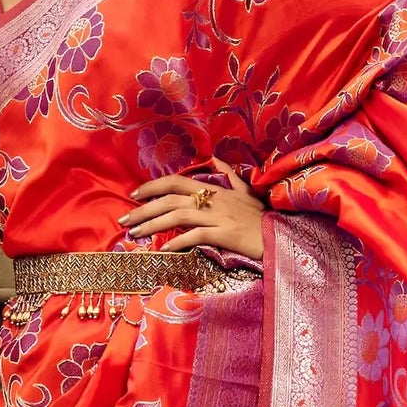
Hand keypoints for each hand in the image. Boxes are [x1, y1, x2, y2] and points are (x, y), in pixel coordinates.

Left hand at [119, 148, 265, 260]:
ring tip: (135, 234)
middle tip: (124, 220)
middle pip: (170, 198)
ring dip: (153, 225)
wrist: (281, 236)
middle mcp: (213, 200)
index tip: (134, 195)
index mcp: (215, 190)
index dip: (153, 186)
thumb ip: (229, 175)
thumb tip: (215, 158)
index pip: (177, 181)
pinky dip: (178, 241)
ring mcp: (219, 217)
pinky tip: (164, 248)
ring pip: (178, 216)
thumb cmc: (262, 217)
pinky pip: (196, 236)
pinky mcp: (226, 234)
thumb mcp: (246, 191)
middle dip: (144, 208)